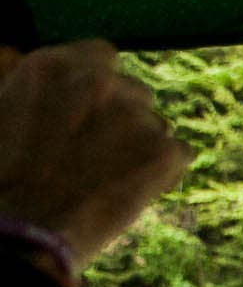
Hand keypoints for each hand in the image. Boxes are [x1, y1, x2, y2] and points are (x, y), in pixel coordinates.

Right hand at [0, 41, 190, 268]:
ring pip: (157, 125)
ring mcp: (134, 116)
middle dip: (125, 121)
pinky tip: (137, 193)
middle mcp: (97, 82)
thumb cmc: (4, 180)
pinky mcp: (162, 151)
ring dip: (143, 148)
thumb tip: (56, 88)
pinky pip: (181, 154)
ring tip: (111, 180)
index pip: (103, 55)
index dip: (104, 86)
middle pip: (136, 93)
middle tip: (103, 156)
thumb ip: (40, 93)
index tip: (98, 110)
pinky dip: (165, 174)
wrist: (24, 230)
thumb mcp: (4, 114)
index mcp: (53, 66)